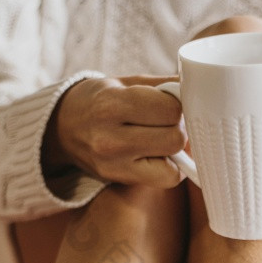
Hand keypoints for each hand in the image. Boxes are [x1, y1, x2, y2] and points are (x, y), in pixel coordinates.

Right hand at [42, 75, 187, 187]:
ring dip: (174, 151)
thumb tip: (200, 88)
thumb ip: (163, 85)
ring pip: (174, 164)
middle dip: (177, 128)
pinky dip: (170, 168)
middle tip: (165, 123)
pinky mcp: (120, 180)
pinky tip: (159, 156)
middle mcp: (111, 138)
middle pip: (175, 138)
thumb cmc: (99, 101)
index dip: (177, 106)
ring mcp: (115, 165)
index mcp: (112, 104)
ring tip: (160, 139)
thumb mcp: (125, 82)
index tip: (169, 104)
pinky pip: (166, 180)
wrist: (61, 128)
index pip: (170, 110)